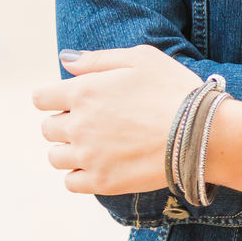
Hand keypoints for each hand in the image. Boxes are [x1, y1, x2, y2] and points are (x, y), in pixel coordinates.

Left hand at [32, 45, 204, 194]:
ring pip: (56, 157)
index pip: (41, 98)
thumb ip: (97, 59)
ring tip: (98, 144)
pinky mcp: (102, 182)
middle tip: (96, 120)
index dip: (55, 96)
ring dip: (70, 149)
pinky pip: (71, 182)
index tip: (74, 99)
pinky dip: (80, 174)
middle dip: (66, 121)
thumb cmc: (174, 89)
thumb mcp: (140, 58)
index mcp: (83, 92)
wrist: (200, 133)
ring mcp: (88, 157)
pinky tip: (101, 163)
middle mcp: (78, 126)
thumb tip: (65, 59)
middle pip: (48, 128)